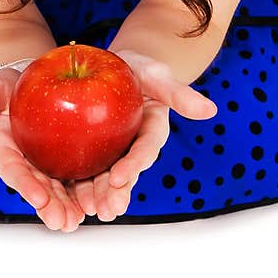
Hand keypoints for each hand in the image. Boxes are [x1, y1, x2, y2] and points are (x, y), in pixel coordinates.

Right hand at [0, 69, 85, 232]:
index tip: (37, 197)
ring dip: (67, 206)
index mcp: (1, 150)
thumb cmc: (5, 87)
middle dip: (50, 205)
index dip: (24, 183)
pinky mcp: (64, 158)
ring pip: (57, 187)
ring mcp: (44, 163)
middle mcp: (23, 163)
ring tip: (78, 220)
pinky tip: (98, 201)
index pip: (12, 169)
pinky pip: (76, 175)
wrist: (28, 80)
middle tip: (63, 221)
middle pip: (37, 186)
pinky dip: (86, 189)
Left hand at [67, 48, 217, 221]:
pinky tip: (66, 199)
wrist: (113, 66)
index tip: (119, 177)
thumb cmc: (138, 68)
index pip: (145, 149)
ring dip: (98, 196)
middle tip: (107, 209)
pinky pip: (85, 168)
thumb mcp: (156, 74)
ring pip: (106, 178)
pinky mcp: (94, 151)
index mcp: (152, 130)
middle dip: (117, 192)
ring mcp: (114, 151)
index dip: (134, 164)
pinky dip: (77, 184)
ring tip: (88, 212)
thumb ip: (179, 93)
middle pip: (126, 172)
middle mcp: (134, 146)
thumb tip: (210, 109)